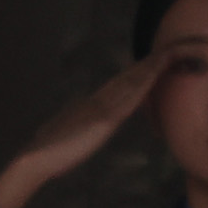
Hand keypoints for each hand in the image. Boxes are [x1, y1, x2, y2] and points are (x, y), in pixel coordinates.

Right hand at [0, 54, 163, 207]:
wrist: (36, 158)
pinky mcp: (105, 119)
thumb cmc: (47, 154)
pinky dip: (146, 83)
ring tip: (171, 53)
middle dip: (149, 64)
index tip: (152, 63)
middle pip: (128, 78)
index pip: (118, 86)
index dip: (137, 73)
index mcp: (90, 106)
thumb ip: (77, 129)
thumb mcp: (67, 138)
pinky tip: (157, 74)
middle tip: (170, 49)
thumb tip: (77, 129)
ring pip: (132, 82)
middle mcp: (98, 101)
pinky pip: (131, 97)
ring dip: (152, 67)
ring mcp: (102, 107)